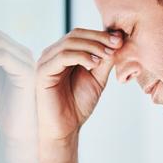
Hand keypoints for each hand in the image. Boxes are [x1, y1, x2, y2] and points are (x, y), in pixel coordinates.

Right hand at [36, 28, 121, 145]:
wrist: (66, 127)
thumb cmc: (79, 104)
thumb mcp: (97, 78)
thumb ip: (105, 60)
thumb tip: (117, 40)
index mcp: (64, 53)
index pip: (82, 34)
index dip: (101, 34)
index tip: (120, 39)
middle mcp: (53, 54)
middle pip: (76, 34)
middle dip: (99, 38)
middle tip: (116, 44)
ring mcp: (46, 62)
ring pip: (69, 42)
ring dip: (92, 46)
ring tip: (107, 55)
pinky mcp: (42, 72)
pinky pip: (62, 57)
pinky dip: (81, 56)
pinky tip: (94, 64)